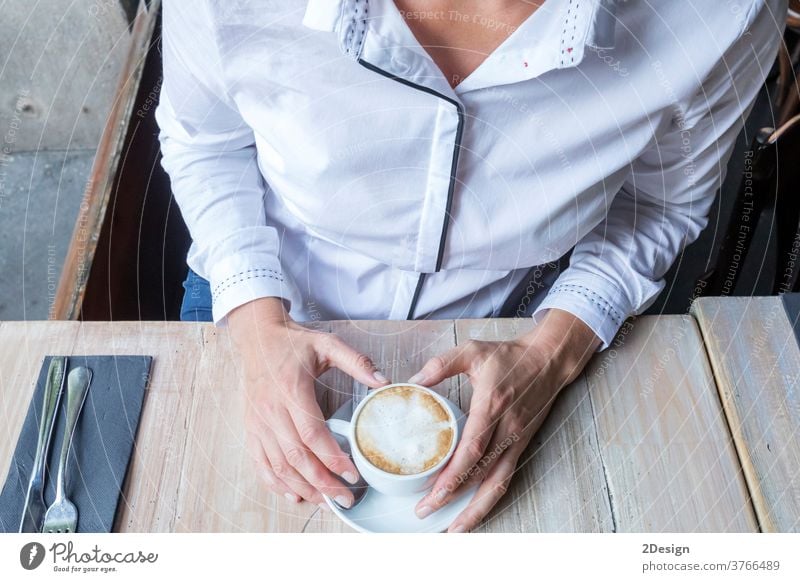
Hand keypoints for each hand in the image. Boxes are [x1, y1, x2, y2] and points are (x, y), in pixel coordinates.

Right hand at [228, 297, 389, 508]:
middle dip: (322, 483)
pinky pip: (260, 463)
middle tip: (345, 499)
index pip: (313, 434)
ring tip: (325, 502)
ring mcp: (258, 422)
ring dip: (302, 488)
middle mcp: (272, 410)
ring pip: (278, 465)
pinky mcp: (250, 427)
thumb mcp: (327, 344)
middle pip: (297, 457)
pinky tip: (293, 494)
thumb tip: (385, 380)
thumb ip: (356, 362)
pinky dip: (275, 483)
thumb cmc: (293, 342)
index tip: (352, 474)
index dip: (333, 459)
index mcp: (292, 391)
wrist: (257, 337)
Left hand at [410, 308, 600, 531]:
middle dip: (453, 498)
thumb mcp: (473, 351)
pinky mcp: (521, 445)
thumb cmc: (510, 356)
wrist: (548, 359)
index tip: (432, 492)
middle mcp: (506, 429)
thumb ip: (442, 364)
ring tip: (452, 529)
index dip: (453, 474)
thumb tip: (413, 380)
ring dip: (475, 509)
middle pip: (481, 474)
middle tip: (425, 511)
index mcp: (492, 406)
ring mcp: (516, 440)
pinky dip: (490, 498)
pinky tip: (474, 511)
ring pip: (497, 484)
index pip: (472, 449)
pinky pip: (505, 477)